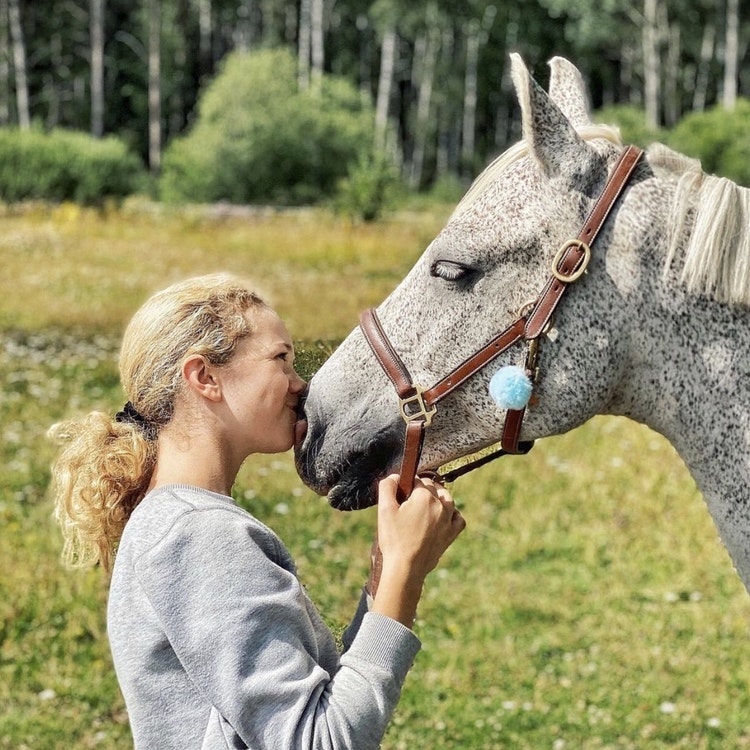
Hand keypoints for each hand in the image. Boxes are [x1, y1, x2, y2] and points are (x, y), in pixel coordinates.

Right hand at [369, 474, 465, 626]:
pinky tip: (443, 517)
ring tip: (425, 504)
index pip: (417, 480)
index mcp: (424, 496)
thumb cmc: (394, 539)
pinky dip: (452, 514)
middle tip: (408, 502)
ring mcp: (448, 520)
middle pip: (432, 487)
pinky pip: (458, 518)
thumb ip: (388, 487)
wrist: (406, 568)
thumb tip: (395, 476)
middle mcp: (440, 505)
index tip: (401, 494)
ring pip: (447, 499)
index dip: (407, 485)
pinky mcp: (451, 534)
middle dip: (421, 490)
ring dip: (438, 497)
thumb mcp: (385, 510)